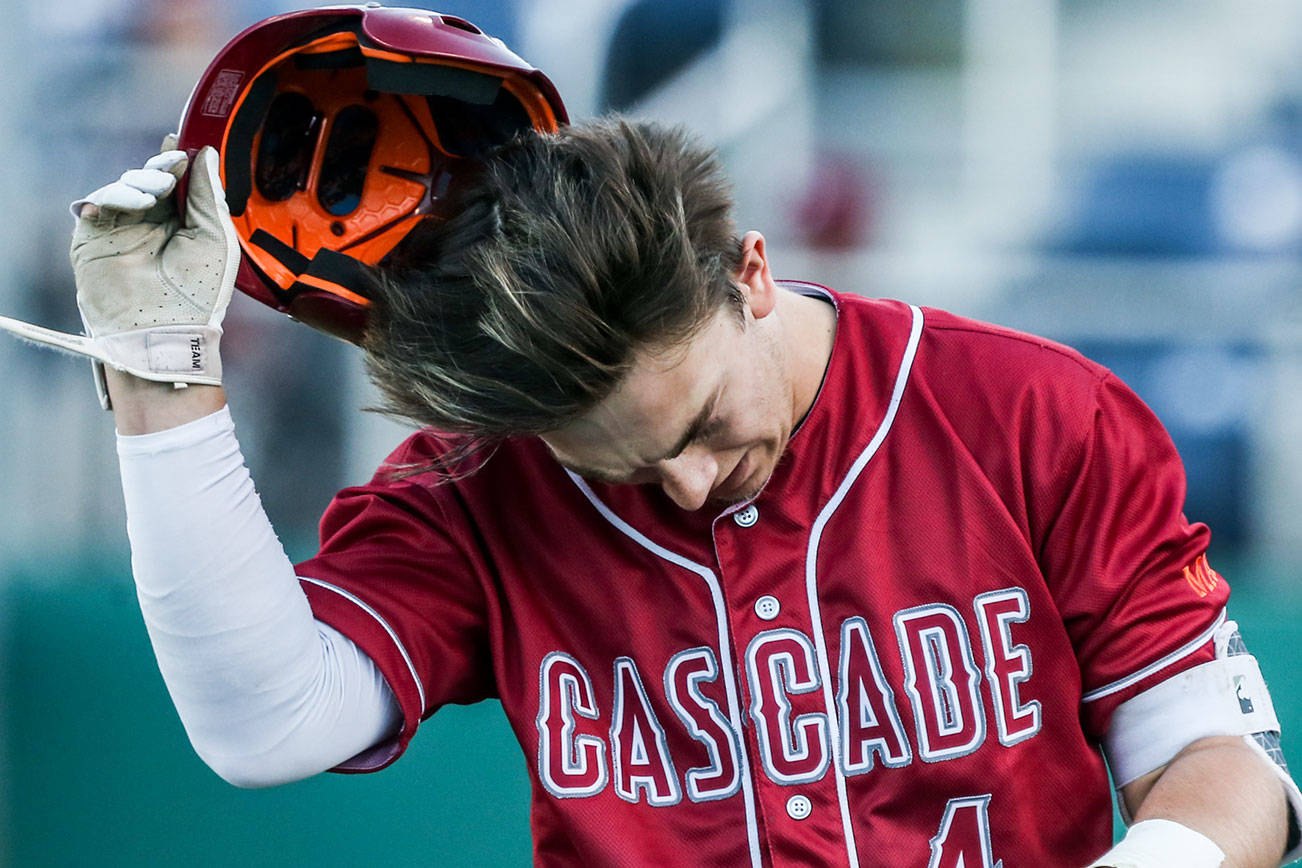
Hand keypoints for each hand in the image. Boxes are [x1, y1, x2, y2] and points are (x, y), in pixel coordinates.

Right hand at [0, 145, 238, 405]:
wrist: (165, 330)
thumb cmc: (198, 293)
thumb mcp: (214, 237)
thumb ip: (207, 195)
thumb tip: (203, 152)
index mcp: (181, 225)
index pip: (174, 183)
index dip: (174, 161)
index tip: (179, 144)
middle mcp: (150, 225)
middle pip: (146, 179)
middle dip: (158, 170)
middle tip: (170, 173)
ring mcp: (120, 231)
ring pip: (121, 187)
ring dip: (137, 184)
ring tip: (155, 197)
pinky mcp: (94, 240)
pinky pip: (95, 205)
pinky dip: (108, 199)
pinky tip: (127, 205)